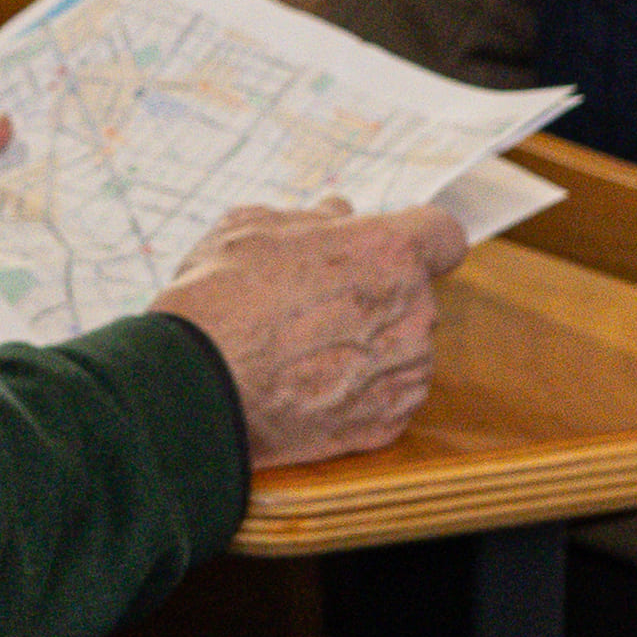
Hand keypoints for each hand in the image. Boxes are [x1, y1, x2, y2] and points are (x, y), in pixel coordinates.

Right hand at [160, 200, 467, 469]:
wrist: (193, 386)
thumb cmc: (218, 300)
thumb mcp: (251, 229)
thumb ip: (312, 219)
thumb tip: (337, 214)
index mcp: (390, 253)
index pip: (444, 234)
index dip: (416, 238)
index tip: (388, 250)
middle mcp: (415, 312)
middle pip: (416, 293)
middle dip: (378, 294)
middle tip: (317, 303)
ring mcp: (406, 372)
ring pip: (405, 347)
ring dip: (371, 346)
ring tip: (306, 352)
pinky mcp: (389, 422)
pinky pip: (390, 395)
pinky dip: (360, 391)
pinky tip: (311, 385)